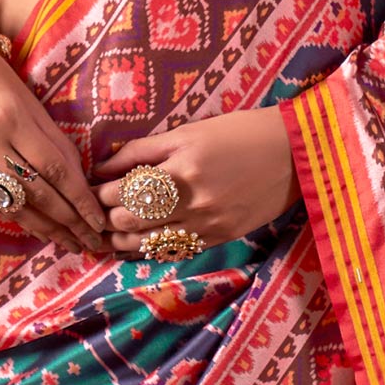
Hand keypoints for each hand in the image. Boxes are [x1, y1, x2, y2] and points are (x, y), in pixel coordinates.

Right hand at [0, 39, 106, 255]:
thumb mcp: (27, 99)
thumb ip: (52, 138)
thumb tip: (79, 179)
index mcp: (12, 118)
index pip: (56, 169)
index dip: (80, 200)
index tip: (98, 220)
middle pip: (38, 193)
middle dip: (70, 222)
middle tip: (92, 242)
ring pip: (15, 204)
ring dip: (47, 229)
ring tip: (70, 243)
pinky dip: (19, 217)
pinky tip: (39, 229)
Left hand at [94, 111, 300, 253]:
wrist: (292, 155)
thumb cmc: (239, 133)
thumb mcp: (188, 132)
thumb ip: (141, 151)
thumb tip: (101, 167)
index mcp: (181, 170)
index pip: (123, 191)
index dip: (99, 193)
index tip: (91, 189)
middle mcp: (192, 204)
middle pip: (129, 222)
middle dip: (105, 218)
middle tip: (95, 211)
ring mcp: (206, 227)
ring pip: (147, 244)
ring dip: (121, 240)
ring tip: (108, 232)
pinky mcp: (218, 240)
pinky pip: (173, 252)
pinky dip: (149, 250)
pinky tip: (137, 244)